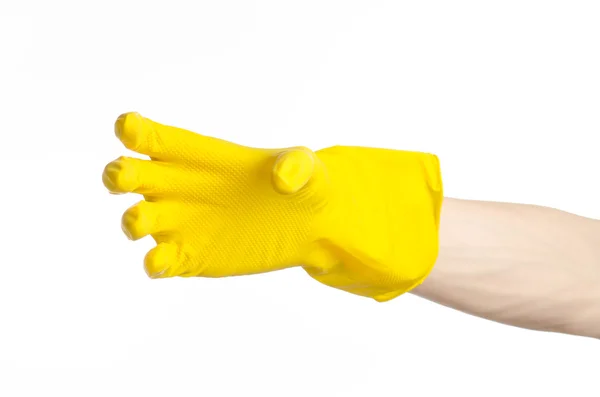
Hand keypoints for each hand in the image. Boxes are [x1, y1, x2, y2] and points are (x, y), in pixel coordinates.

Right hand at [102, 112, 442, 300]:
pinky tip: (164, 262)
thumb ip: (296, 165)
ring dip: (133, 221)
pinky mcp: (189, 257)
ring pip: (135, 220)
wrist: (310, 226)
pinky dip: (154, 263)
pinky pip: (158, 262)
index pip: (153, 137)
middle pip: (128, 175)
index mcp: (197, 155)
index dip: (133, 130)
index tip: (129, 127)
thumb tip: (281, 178)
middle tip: (124, 176)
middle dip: (119, 174)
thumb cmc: (305, 185)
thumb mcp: (307, 169)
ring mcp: (180, 224)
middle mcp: (179, 187)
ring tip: (143, 221)